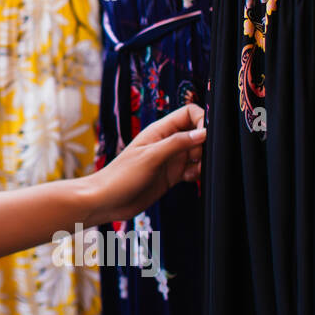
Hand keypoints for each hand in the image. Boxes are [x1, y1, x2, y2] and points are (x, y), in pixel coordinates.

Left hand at [81, 103, 205, 227]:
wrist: (106, 201)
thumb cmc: (121, 176)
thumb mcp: (151, 157)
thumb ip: (177, 143)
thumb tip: (204, 132)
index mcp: (160, 130)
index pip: (189, 113)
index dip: (202, 120)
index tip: (207, 137)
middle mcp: (167, 142)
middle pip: (197, 134)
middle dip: (205, 145)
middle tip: (200, 159)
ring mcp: (170, 159)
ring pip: (198, 153)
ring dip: (203, 161)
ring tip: (192, 171)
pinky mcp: (171, 175)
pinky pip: (193, 169)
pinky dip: (196, 173)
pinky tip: (188, 180)